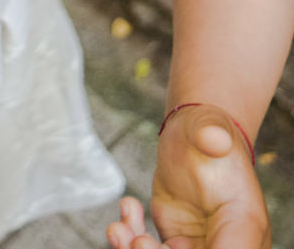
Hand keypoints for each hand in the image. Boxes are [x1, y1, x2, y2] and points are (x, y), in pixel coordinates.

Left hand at [105, 105, 270, 247]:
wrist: (193, 135)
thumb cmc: (208, 129)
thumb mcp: (210, 126)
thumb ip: (213, 135)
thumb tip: (215, 138)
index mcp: (245, 225)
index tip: (167, 247)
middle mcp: (227, 242)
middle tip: (136, 240)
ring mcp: (200, 246)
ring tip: (118, 229)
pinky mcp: (176, 244)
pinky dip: (131, 240)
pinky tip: (128, 209)